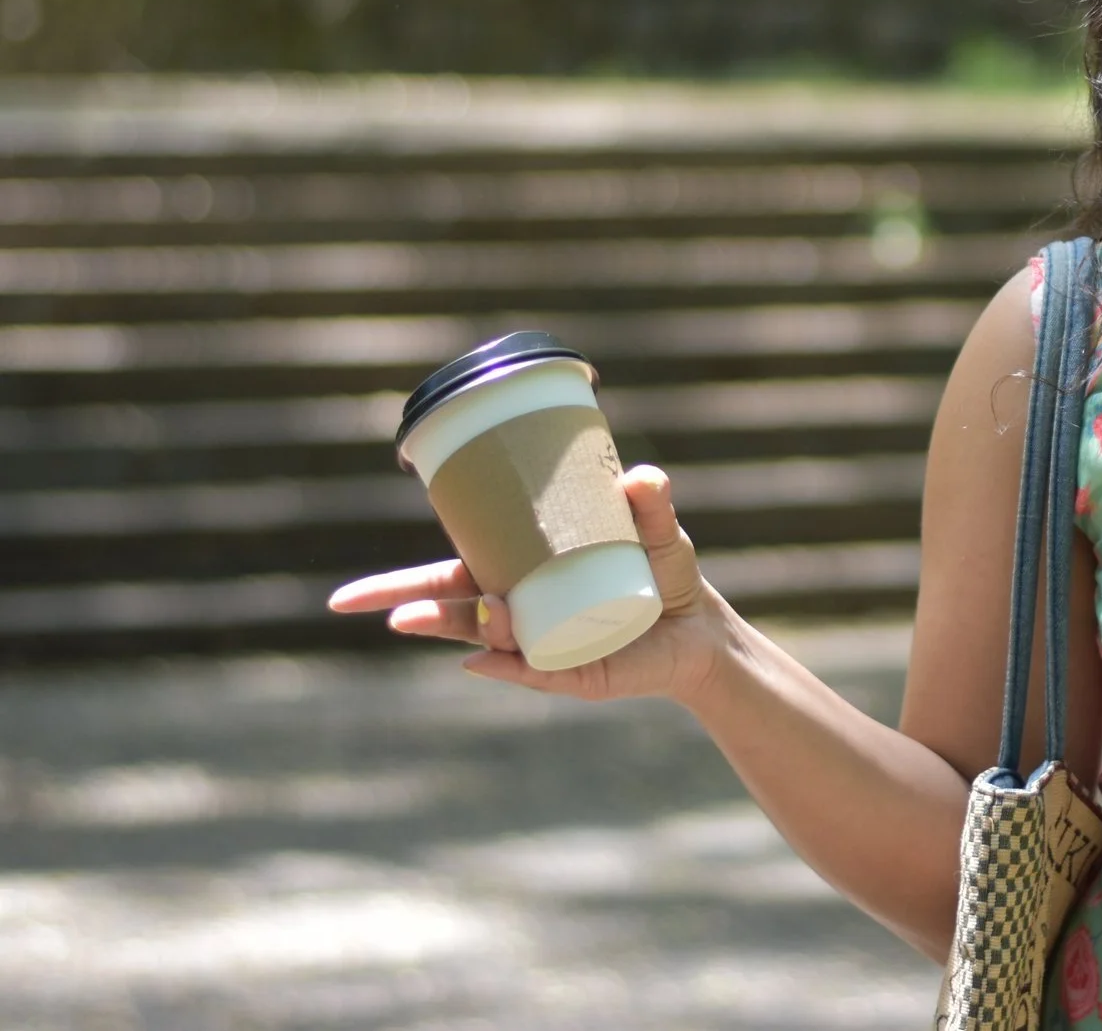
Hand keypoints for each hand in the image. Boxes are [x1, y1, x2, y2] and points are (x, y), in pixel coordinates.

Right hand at [326, 464, 729, 705]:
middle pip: (453, 613)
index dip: (402, 583)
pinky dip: (509, 669)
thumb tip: (638, 479)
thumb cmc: (664, 573)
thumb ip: (650, 503)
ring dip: (475, 630)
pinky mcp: (573, 676)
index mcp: (519, 574)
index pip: (450, 577)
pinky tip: (485, 661)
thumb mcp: (657, 533)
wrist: (701, 629)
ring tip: (481, 614)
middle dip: (412, 611)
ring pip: (492, 641)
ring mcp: (542, 647)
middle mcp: (521, 612)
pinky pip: (533, 674)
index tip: (347, 597)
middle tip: (381, 611)